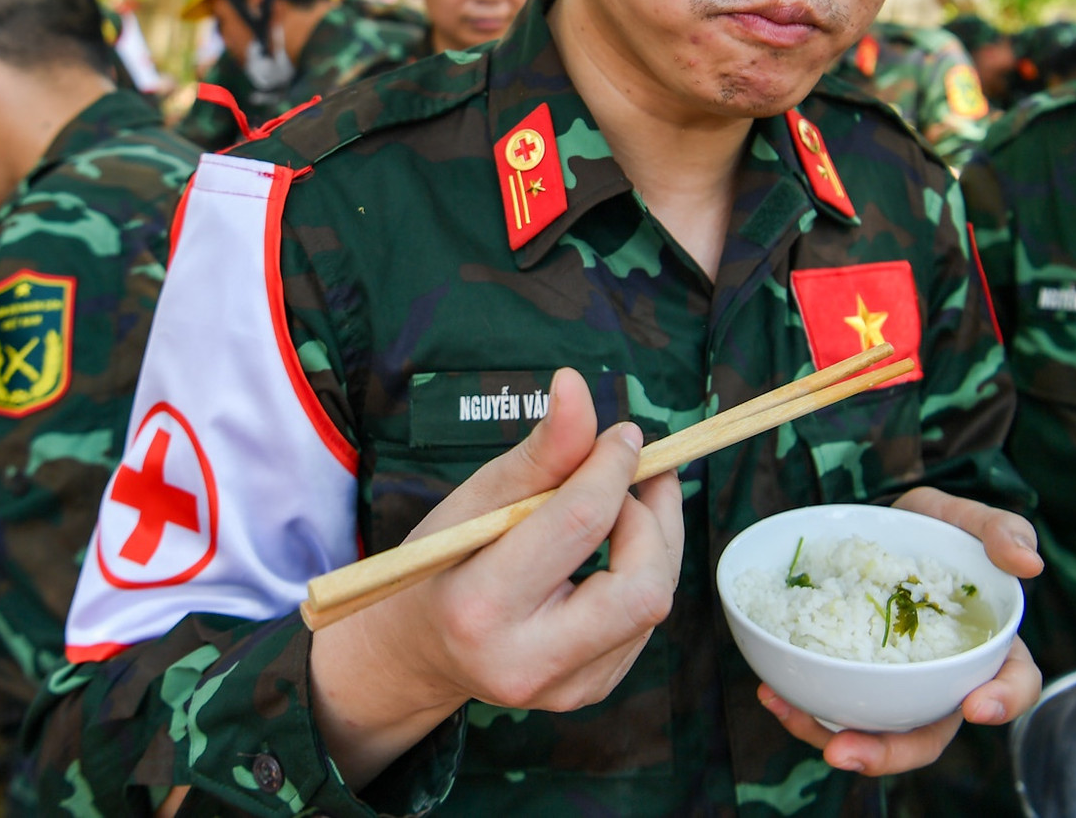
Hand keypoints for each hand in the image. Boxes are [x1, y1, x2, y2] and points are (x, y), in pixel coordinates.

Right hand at [309, 367, 683, 788]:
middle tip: (637, 478)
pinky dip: (643, 573)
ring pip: (654, 605)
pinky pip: (645, 624)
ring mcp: (564, 689)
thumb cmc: (442, 562)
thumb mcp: (474, 501)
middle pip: (641, 586)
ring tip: (632, 501)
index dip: (612, 466)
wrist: (418, 651)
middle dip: (652, 519)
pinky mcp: (590, 693)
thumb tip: (576, 383)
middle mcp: (526, 662)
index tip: (624, 434)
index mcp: (481, 606)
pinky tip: (614, 549)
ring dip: (657, 541)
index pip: (577, 524)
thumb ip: (538, 451)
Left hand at [756, 486, 1045, 775]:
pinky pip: (835, 706)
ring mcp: (897, 686)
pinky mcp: (856, 680)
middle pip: (930, 733)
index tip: (976, 707)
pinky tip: (772, 691)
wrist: (881, 525)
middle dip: (888, 752)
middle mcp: (944, 680)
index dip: (1003, 702)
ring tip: (789, 713)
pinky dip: (802, 708)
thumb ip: (1000, 530)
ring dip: (831, 737)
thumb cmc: (935, 527)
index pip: (1014, 683)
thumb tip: (1028, 563)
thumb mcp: (966, 518)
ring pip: (875, 731)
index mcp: (989, 647)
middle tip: (844, 752)